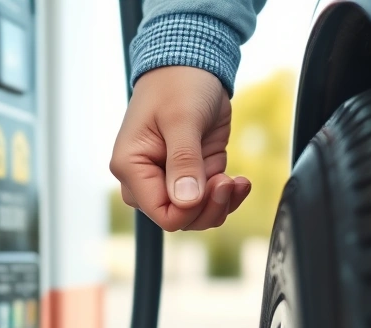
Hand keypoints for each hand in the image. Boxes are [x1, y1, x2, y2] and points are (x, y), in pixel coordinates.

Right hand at [110, 66, 251, 231]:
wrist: (190, 65)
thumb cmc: (178, 84)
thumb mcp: (181, 119)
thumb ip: (183, 161)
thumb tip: (187, 201)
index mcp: (131, 166)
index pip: (161, 213)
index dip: (191, 209)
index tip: (213, 183)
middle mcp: (145, 178)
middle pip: (178, 219)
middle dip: (208, 207)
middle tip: (227, 180)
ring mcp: (168, 178)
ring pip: (195, 215)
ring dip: (220, 204)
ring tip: (235, 181)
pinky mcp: (191, 174)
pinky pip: (207, 201)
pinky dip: (227, 196)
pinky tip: (239, 181)